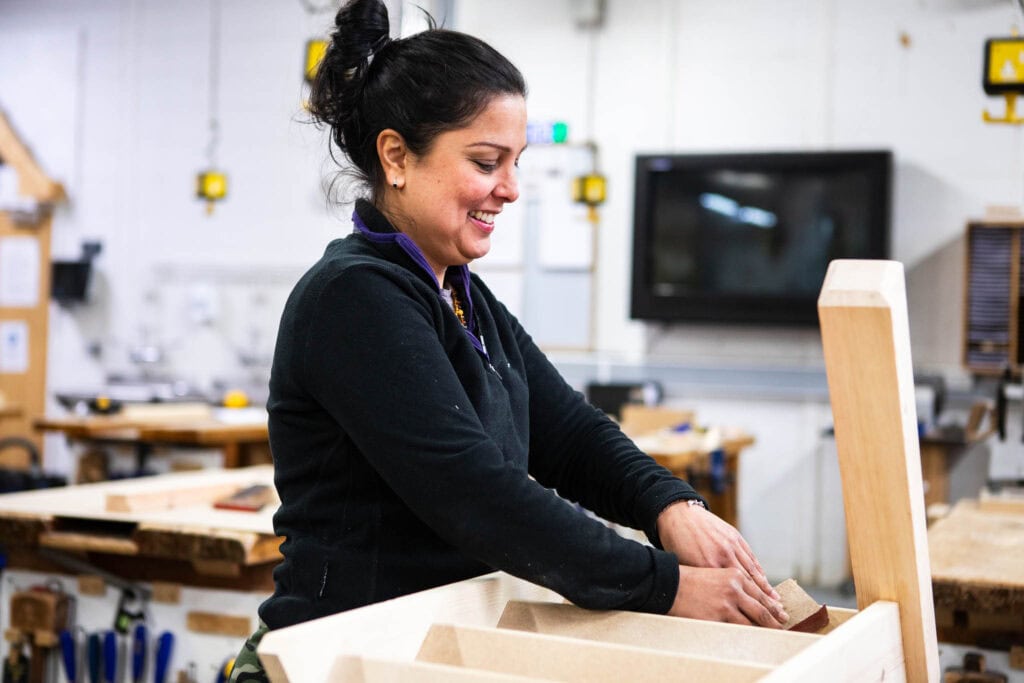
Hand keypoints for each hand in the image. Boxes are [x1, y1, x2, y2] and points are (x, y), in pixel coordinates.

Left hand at [657, 501, 785, 625]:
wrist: (678, 514)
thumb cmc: (676, 543)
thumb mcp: (684, 566)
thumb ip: (701, 582)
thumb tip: (712, 601)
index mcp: (709, 566)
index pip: (732, 592)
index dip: (746, 607)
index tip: (758, 622)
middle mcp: (723, 556)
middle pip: (748, 584)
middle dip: (765, 602)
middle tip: (778, 615)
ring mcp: (731, 545)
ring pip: (753, 570)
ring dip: (766, 587)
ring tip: (777, 601)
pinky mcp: (734, 536)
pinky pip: (750, 556)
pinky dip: (759, 569)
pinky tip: (765, 580)